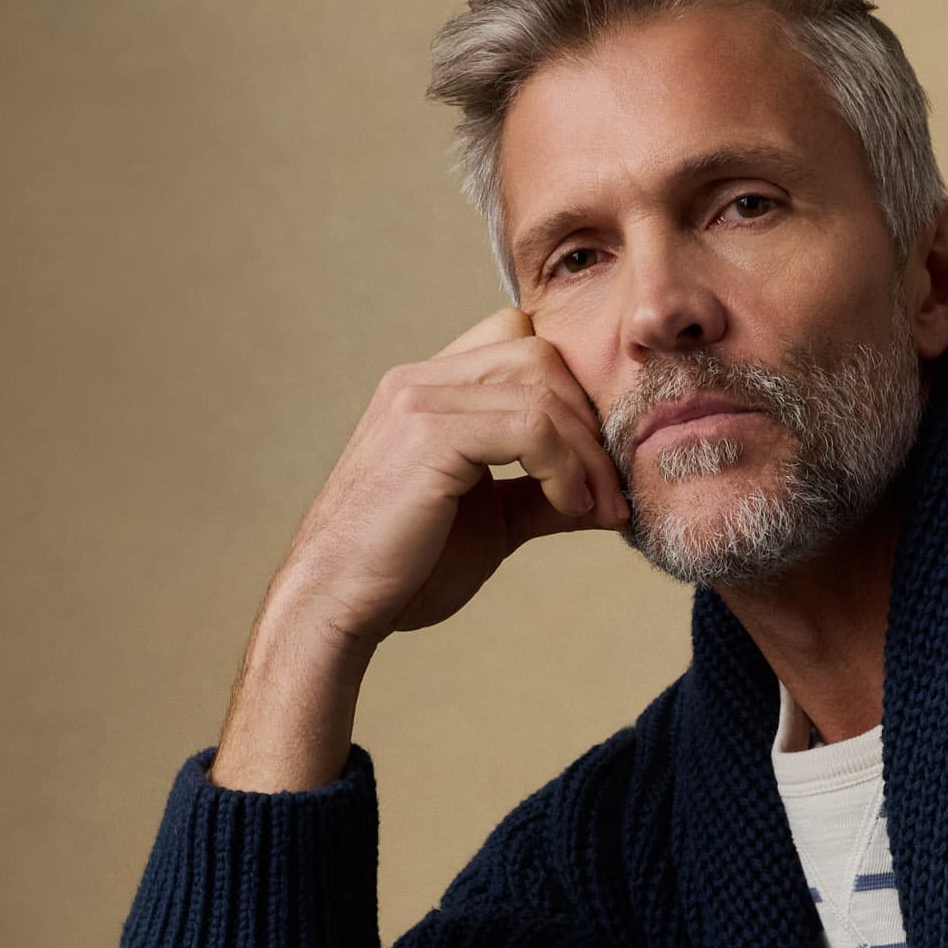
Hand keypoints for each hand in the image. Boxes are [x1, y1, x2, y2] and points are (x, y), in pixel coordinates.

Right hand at [212, 308, 628, 790]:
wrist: (338, 603)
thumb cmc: (406, 570)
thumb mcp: (493, 523)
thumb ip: (542, 497)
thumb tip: (604, 499)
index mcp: (431, 389)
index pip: (521, 343)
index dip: (570, 399)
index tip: (595, 472)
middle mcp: (422, 379)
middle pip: (540, 352)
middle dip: (589, 421)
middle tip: (608, 494)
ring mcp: (421, 398)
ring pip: (541, 381)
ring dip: (584, 448)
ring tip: (593, 507)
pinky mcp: (429, 433)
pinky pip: (529, 425)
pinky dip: (564, 465)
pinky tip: (569, 508)